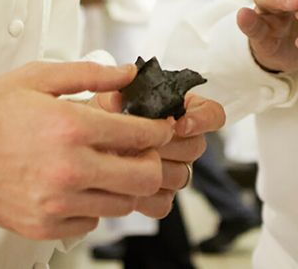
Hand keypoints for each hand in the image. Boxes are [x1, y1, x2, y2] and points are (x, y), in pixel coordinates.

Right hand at [0, 61, 174, 239]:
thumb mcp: (38, 77)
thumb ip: (90, 74)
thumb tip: (128, 73)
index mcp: (70, 127)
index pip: (140, 135)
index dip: (158, 130)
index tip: (159, 128)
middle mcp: (68, 169)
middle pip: (142, 177)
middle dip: (150, 161)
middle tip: (140, 151)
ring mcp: (56, 203)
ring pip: (121, 205)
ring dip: (123, 185)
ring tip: (105, 166)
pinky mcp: (43, 225)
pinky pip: (90, 223)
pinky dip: (92, 205)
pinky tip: (77, 185)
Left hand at [93, 90, 226, 218]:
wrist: (85, 144)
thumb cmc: (101, 115)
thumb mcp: (107, 98)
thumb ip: (118, 94)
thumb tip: (118, 99)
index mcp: (179, 110)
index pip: (212, 114)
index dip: (202, 119)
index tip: (180, 124)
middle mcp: (182, 141)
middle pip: (197, 147)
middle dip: (168, 145)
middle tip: (142, 141)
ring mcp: (174, 170)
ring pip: (181, 176)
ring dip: (155, 168)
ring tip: (126, 158)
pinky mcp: (160, 196)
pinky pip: (164, 202)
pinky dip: (143, 195)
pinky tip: (124, 184)